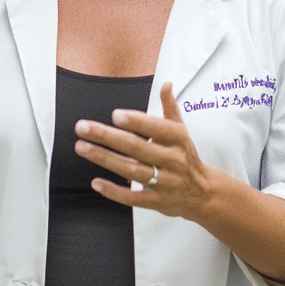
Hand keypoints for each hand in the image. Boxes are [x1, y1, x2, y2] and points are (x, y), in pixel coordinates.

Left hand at [73, 81, 216, 219]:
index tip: (114, 115)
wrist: (202, 192)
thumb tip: (166, 84)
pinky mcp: (157, 201)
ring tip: (82, 147)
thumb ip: (170, 107)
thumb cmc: (185, 156)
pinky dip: (114, 191)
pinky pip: (133, 197)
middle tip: (82, 127)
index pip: (156, 127)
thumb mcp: (181, 131)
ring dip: (104, 159)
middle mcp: (172, 160)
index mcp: (178, 139)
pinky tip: (96, 182)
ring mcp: (165, 182)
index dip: (136, 121)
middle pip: (136, 147)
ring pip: (132, 170)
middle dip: (107, 136)